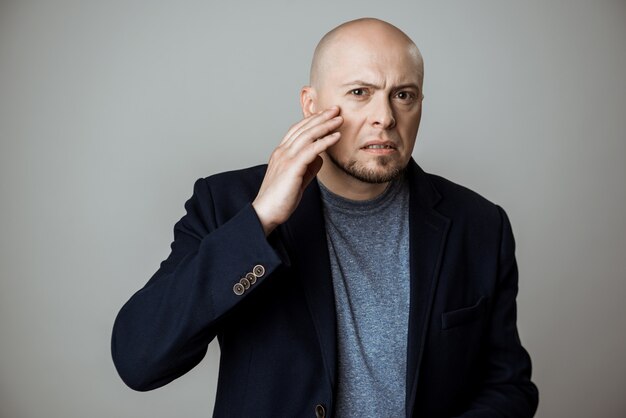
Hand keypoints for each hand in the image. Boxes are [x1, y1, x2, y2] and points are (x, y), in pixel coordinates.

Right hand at [252, 107, 342, 234]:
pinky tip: (336, 136)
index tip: (326, 114)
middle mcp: (282, 151)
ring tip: (339, 118)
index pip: (297, 130)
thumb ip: (308, 167)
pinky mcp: (292, 167)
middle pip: (303, 128)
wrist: (266, 212)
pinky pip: (312, 150)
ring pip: (308, 135)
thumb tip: (320, 157)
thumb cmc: (280, 199)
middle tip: (335, 109)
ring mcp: (286, 158)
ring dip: (325, 125)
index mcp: (281, 153)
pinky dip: (325, 141)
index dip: (312, 120)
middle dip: (321, 117)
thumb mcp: (298, 178)